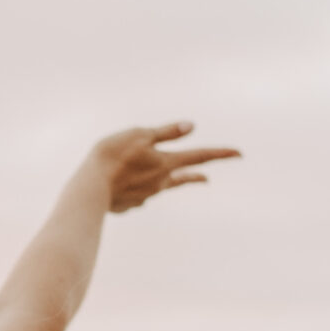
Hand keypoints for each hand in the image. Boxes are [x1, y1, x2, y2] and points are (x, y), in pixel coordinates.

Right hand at [91, 121, 236, 212]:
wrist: (90, 190)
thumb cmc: (113, 157)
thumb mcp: (140, 135)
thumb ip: (165, 133)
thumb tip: (191, 126)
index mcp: (166, 163)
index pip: (200, 156)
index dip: (221, 154)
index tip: (239, 153)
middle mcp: (160, 182)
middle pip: (183, 177)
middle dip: (195, 176)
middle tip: (207, 178)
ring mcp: (146, 196)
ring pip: (161, 186)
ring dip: (168, 181)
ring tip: (168, 180)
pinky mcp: (129, 204)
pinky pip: (138, 195)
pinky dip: (137, 189)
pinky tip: (127, 187)